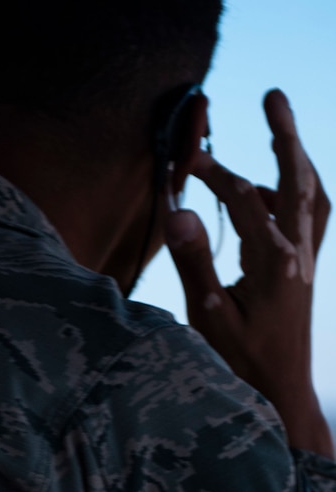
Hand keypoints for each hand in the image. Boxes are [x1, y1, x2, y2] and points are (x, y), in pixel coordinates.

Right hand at [166, 90, 332, 457]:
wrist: (281, 396)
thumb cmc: (240, 364)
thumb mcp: (208, 318)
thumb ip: (194, 262)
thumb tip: (180, 210)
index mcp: (273, 264)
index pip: (244, 201)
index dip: (213, 175)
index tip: (183, 163)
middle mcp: (298, 256)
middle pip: (299, 180)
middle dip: (286, 135)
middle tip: (275, 95)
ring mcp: (307, 263)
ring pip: (312, 196)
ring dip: (296, 161)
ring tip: (278, 134)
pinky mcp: (306, 271)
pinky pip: (310, 217)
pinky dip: (293, 192)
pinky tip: (267, 193)